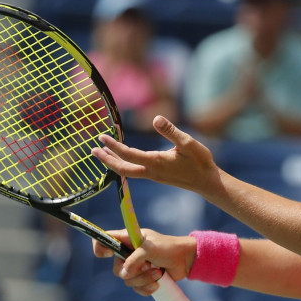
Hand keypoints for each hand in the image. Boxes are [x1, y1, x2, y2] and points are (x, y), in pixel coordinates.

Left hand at [92, 116, 219, 195]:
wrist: (207, 183)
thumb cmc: (200, 162)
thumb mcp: (188, 143)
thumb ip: (171, 131)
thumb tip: (156, 118)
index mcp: (156, 162)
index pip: (128, 154)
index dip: (114, 146)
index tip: (102, 137)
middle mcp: (151, 171)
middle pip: (122, 168)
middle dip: (107, 159)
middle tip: (93, 150)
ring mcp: (153, 175)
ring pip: (127, 171)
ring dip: (113, 163)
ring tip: (101, 154)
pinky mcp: (157, 176)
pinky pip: (134, 171)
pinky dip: (124, 165)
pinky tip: (122, 159)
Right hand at [93, 228, 196, 295]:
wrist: (185, 260)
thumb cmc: (168, 248)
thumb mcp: (150, 248)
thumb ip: (135, 259)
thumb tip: (124, 274)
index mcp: (127, 239)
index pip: (105, 239)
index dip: (100, 246)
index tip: (107, 255)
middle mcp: (128, 253)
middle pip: (117, 268)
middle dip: (133, 271)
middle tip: (148, 265)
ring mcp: (135, 267)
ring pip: (128, 280)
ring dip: (144, 279)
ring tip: (158, 272)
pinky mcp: (143, 279)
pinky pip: (136, 288)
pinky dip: (146, 288)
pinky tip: (157, 283)